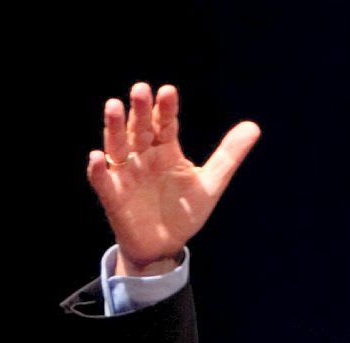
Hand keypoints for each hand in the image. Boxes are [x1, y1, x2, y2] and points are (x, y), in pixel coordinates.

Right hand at [84, 82, 260, 275]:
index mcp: (165, 150)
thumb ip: (228, 155)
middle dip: (140, 110)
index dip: (166, 109)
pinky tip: (96, 156)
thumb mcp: (210, 183)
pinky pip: (102, 179)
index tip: (169, 92)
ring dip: (114, 127)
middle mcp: (142, 155)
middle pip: (140, 129)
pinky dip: (97, 169)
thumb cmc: (184, 211)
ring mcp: (125, 173)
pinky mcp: (112, 194)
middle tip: (141, 89)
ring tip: (113, 106)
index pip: (165, 124)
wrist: (165, 246)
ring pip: (117, 146)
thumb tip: (254, 126)